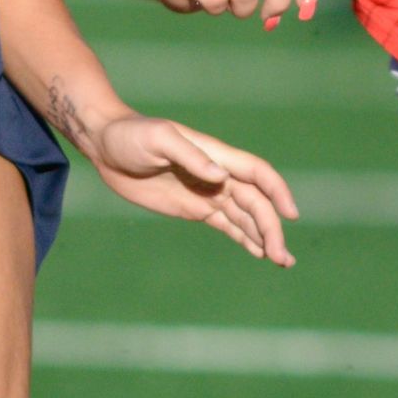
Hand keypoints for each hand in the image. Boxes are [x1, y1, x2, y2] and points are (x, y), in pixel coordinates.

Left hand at [83, 110, 303, 266]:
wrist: (108, 145)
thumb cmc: (132, 135)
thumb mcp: (159, 140)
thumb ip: (190, 157)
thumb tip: (220, 177)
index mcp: (216, 155)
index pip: (257, 173)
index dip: (277, 191)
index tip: (290, 215)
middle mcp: (219, 175)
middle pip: (256, 203)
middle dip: (271, 228)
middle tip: (281, 258)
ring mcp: (209, 193)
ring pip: (247, 217)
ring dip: (265, 237)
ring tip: (281, 262)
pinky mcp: (195, 208)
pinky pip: (228, 225)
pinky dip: (245, 239)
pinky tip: (259, 253)